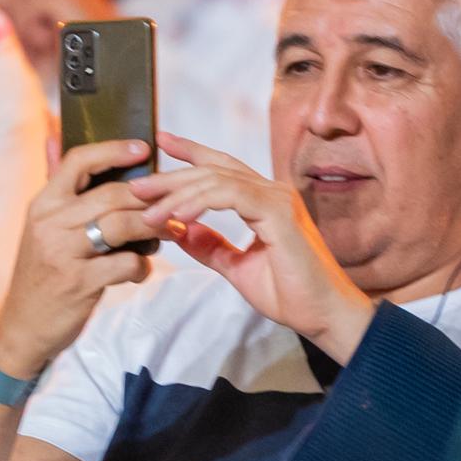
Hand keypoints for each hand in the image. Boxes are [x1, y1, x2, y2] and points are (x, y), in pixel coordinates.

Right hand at [0, 141, 161, 380]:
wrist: (22, 326)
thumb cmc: (41, 273)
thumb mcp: (41, 226)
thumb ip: (55, 184)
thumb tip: (54, 137)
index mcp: (43, 204)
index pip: (78, 161)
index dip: (114, 150)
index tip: (144, 148)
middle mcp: (50, 223)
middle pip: (112, 194)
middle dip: (151, 197)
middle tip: (177, 203)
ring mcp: (63, 252)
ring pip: (123, 225)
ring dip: (155, 228)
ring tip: (172, 233)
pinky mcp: (79, 282)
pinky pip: (125, 263)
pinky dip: (141, 266)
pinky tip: (140, 270)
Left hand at [127, 132, 376, 361]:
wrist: (323, 317)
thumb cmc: (291, 294)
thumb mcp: (237, 267)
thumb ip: (210, 246)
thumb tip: (178, 230)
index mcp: (264, 201)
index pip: (222, 168)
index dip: (191, 153)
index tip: (161, 143)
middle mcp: (272, 191)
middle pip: (213, 170)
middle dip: (171, 176)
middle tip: (137, 186)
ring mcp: (277, 199)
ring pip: (217, 180)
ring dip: (178, 194)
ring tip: (149, 211)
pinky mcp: (279, 213)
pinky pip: (230, 195)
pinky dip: (199, 203)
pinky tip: (178, 217)